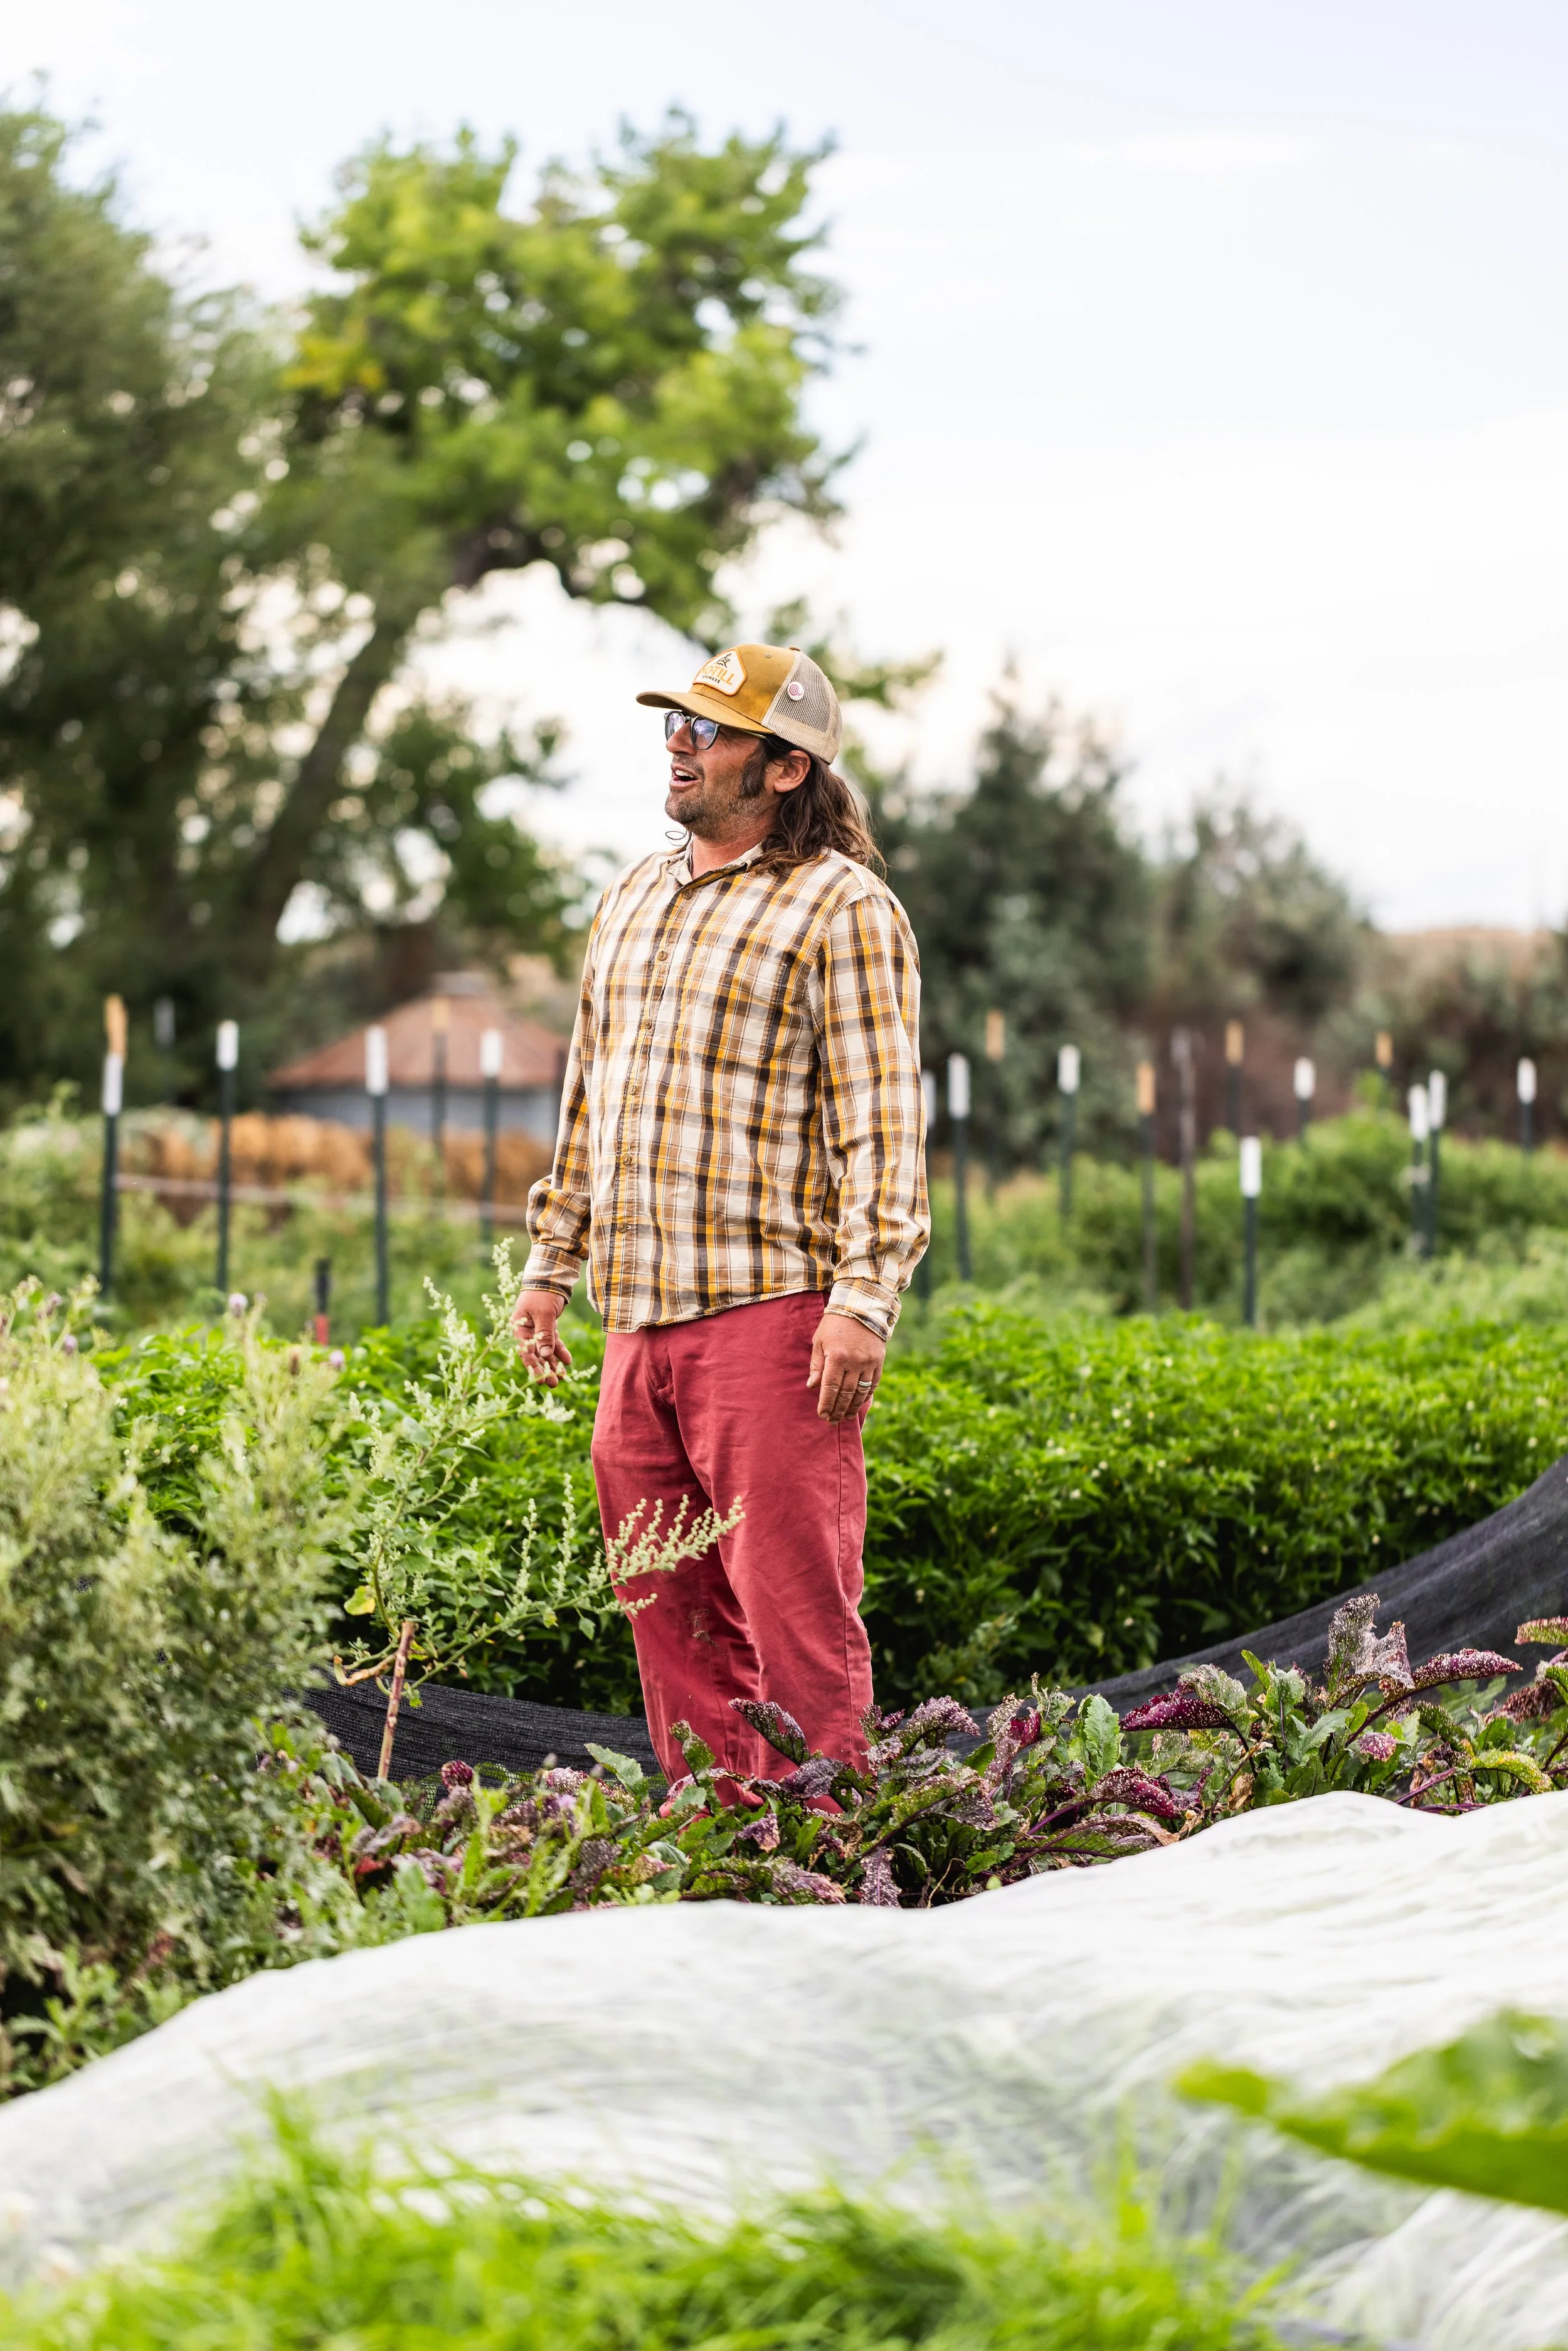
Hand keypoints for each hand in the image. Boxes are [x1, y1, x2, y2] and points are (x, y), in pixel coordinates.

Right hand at [513, 1289, 573, 1384]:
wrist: (551, 1276)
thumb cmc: (543, 1294)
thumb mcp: (544, 1314)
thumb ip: (544, 1334)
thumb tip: (544, 1355)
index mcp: (519, 1327)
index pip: (525, 1352)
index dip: (533, 1367)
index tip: (540, 1380)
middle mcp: (526, 1330)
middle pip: (535, 1354)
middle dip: (545, 1369)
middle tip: (554, 1383)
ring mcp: (537, 1328)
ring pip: (545, 1349)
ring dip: (553, 1363)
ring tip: (563, 1376)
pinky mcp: (548, 1325)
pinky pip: (553, 1341)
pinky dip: (560, 1350)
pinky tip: (567, 1361)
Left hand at [809, 1309, 884, 1423]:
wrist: (861, 1307)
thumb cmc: (834, 1324)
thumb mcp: (819, 1341)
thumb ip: (816, 1365)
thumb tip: (812, 1387)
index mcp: (836, 1356)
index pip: (830, 1387)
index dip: (826, 1404)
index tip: (822, 1415)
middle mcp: (854, 1361)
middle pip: (846, 1393)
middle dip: (838, 1409)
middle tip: (832, 1420)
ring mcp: (869, 1362)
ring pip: (860, 1392)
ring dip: (852, 1407)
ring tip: (845, 1417)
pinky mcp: (879, 1361)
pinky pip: (873, 1383)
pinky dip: (866, 1395)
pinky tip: (859, 1403)